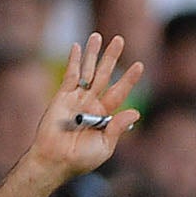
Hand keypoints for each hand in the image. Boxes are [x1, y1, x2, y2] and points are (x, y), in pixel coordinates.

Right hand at [28, 34, 143, 179]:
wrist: (56, 160)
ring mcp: (77, 98)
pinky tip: (78, 47)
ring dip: (93, 54)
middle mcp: (92, 103)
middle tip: (120, 39)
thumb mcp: (105, 145)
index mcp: (106, 116)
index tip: (139, 65)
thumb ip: (117, 127)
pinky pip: (70, 75)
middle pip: (105, 75)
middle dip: (112, 57)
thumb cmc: (82, 159)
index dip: (129, 78)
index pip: (121, 92)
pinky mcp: (62, 96)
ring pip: (88, 71)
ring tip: (98, 36)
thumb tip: (135, 113)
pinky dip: (74, 61)